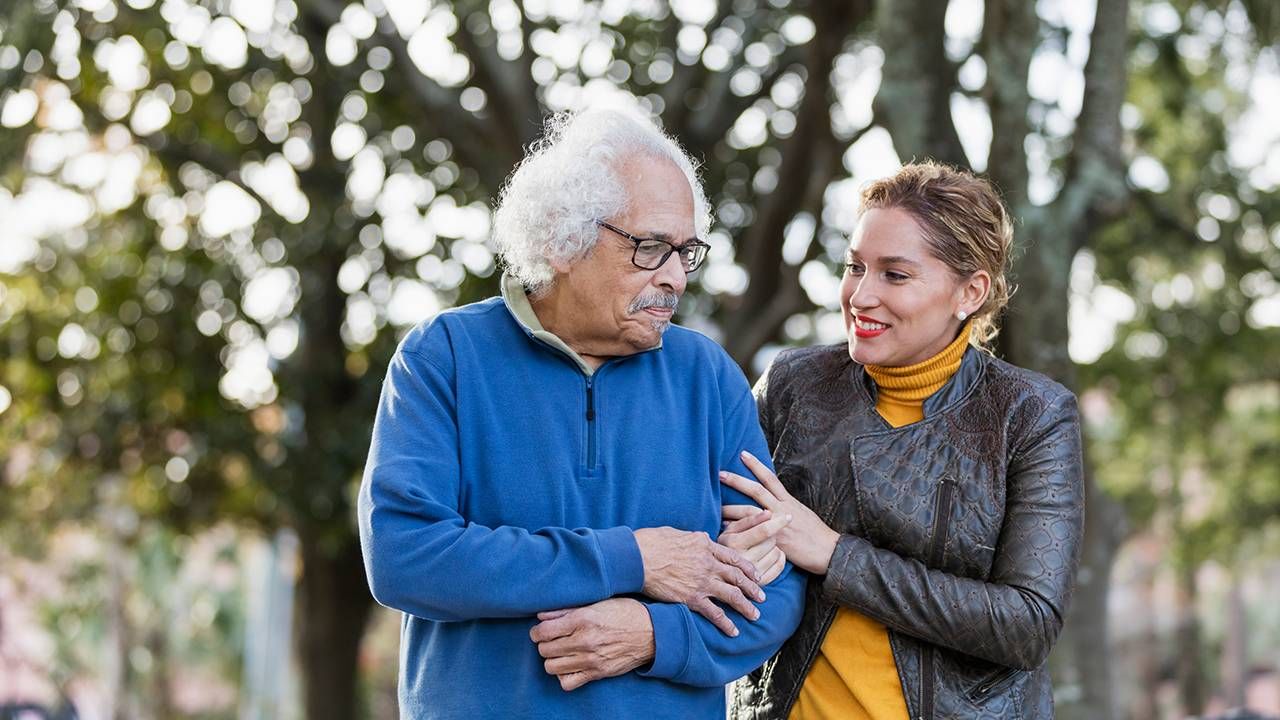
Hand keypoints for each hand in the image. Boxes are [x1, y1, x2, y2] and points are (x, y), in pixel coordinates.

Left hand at [530, 598, 653, 690]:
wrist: (651, 633)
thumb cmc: (624, 613)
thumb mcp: (597, 603)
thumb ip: (567, 609)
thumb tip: (541, 616)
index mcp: (583, 619)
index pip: (544, 632)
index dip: (536, 632)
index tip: (539, 631)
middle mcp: (585, 640)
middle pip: (545, 650)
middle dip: (544, 644)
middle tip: (551, 640)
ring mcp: (591, 659)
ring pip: (552, 667)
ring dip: (552, 659)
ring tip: (559, 652)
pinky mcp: (597, 673)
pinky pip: (568, 683)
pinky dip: (564, 676)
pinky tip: (569, 666)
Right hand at [633, 527, 763, 636]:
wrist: (638, 557)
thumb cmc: (651, 542)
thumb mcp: (677, 533)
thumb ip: (693, 539)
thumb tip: (699, 539)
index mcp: (705, 545)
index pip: (733, 557)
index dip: (747, 567)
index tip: (756, 574)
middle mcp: (708, 563)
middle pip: (738, 577)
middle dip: (753, 588)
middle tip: (762, 597)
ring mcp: (702, 582)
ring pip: (732, 595)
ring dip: (746, 607)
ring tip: (755, 615)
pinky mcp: (692, 598)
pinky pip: (714, 614)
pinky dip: (726, 624)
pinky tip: (733, 631)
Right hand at [718, 509, 789, 584]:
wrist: (716, 571)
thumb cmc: (725, 546)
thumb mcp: (731, 529)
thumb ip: (749, 519)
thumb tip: (769, 513)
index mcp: (734, 544)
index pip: (763, 531)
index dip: (777, 522)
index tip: (788, 516)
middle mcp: (743, 561)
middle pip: (771, 541)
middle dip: (770, 535)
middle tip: (761, 537)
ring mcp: (752, 575)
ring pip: (777, 553)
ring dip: (773, 547)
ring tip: (761, 547)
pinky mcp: (761, 584)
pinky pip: (780, 566)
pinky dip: (779, 558)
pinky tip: (769, 555)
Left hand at [720, 450, 840, 574]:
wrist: (828, 551)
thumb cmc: (816, 534)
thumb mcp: (802, 513)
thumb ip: (786, 506)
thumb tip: (772, 502)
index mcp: (788, 501)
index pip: (770, 478)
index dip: (756, 465)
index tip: (743, 454)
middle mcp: (782, 509)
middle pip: (756, 490)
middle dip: (737, 481)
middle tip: (719, 473)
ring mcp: (778, 524)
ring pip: (752, 511)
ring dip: (732, 508)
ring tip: (716, 506)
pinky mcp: (776, 540)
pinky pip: (755, 532)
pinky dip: (740, 529)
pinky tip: (726, 529)